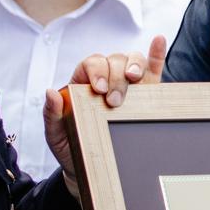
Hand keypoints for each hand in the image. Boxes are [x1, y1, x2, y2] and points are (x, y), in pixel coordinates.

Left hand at [43, 34, 167, 195]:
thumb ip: (50, 114)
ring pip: (133, 61)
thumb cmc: (71, 147)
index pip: (91, 64)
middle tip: (115, 101)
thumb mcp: (55, 133)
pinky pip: (152, 70)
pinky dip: (156, 54)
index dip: (97, 71)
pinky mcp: (146, 95)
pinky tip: (159, 42)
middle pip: (114, 61)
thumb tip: (50, 92)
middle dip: (116, 77)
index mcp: (82, 83)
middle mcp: (105, 79)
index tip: (99, 90)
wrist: (90, 168)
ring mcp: (127, 86)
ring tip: (134, 79)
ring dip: (135, 65)